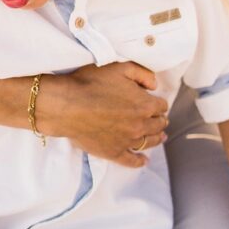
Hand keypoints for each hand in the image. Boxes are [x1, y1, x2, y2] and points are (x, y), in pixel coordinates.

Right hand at [42, 61, 168, 167]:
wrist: (68, 105)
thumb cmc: (92, 83)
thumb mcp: (120, 68)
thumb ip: (142, 74)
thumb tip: (154, 85)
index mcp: (144, 105)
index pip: (161, 106)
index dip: (158, 102)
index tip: (155, 102)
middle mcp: (140, 125)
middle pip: (157, 125)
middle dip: (160, 120)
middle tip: (159, 119)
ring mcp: (127, 141)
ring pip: (149, 142)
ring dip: (156, 138)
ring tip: (160, 137)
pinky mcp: (113, 153)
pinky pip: (131, 161)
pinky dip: (140, 161)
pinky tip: (144, 160)